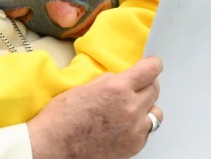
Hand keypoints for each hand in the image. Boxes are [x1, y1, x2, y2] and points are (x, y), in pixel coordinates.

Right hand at [28, 57, 162, 158]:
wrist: (55, 147)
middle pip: (154, 89)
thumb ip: (108, 81)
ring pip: (155, 112)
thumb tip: (120, 79)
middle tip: (138, 84)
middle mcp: (130, 108)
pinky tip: (126, 124)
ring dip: (147, 106)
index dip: (154, 64)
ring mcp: (134, 129)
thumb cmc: (62, 119)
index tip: (154, 63)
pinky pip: (147, 130)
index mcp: (117, 89)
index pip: (149, 71)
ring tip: (132, 107)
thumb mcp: (84, 88)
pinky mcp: (134, 146)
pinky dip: (140, 125)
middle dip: (147, 83)